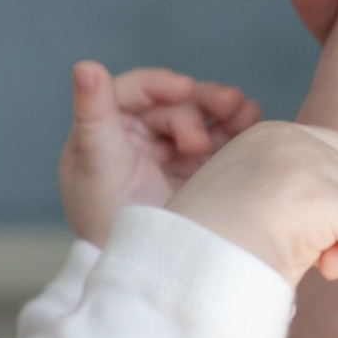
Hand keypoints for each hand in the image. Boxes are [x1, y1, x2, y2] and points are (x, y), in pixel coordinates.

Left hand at [58, 61, 260, 247]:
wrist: (143, 271)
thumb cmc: (106, 217)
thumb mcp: (97, 161)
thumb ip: (92, 112)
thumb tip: (84, 65)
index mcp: (107, 130)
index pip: (137, 92)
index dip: (162, 85)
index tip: (185, 89)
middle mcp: (139, 139)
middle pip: (176, 103)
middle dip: (202, 102)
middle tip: (229, 106)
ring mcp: (171, 156)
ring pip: (203, 118)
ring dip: (226, 111)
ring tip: (247, 113)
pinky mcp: (198, 173)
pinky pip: (220, 142)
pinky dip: (236, 131)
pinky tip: (252, 123)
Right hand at [170, 116, 337, 284]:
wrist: (182, 283)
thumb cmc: (217, 263)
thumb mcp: (258, 207)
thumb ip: (300, 192)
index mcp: (265, 137)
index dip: (333, 203)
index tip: (292, 236)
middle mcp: (282, 136)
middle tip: (304, 252)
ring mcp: (297, 159)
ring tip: (305, 262)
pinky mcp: (311, 192)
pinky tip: (323, 272)